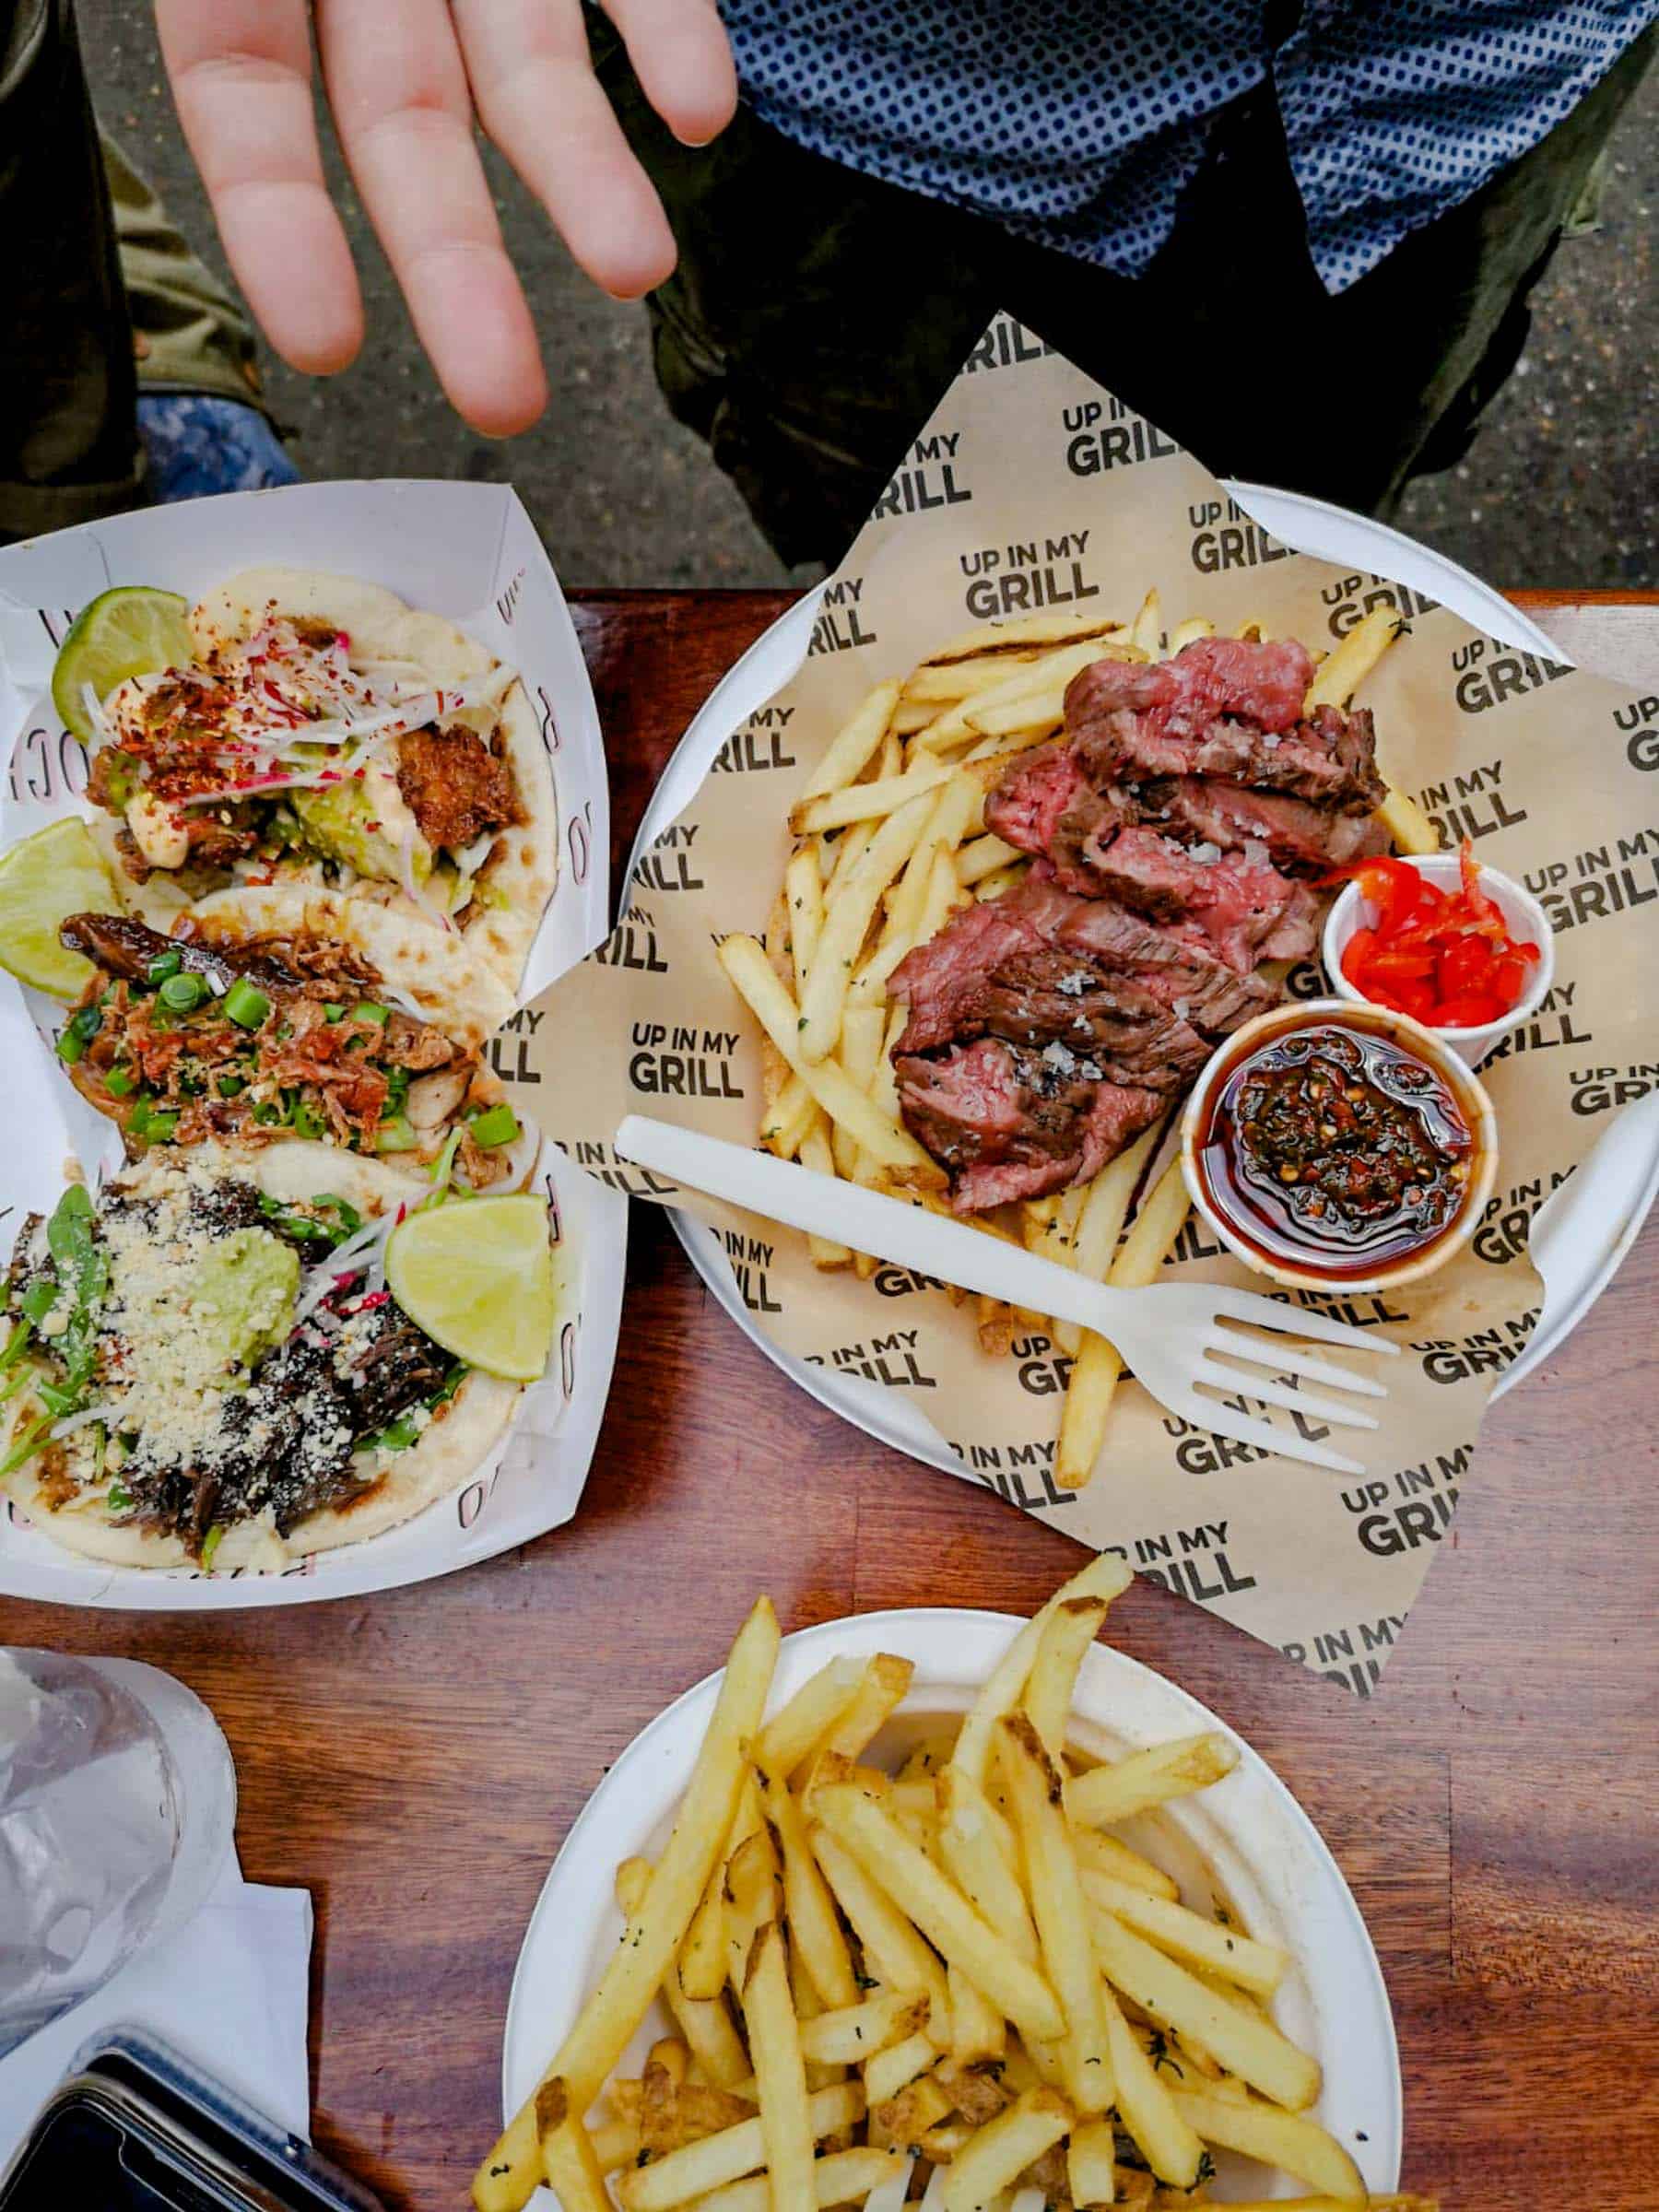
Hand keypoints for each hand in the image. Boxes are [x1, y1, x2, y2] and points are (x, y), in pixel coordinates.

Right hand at [155, 0, 736, 436]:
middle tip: (508, 402)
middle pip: (408, 130)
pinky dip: (669, 33)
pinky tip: (701, 116)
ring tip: (637, 268)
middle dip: (458, 266)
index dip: (282, 224)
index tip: (326, 343)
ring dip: (585, 173)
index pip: (246, 111)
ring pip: (531, 70)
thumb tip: (223, 51)